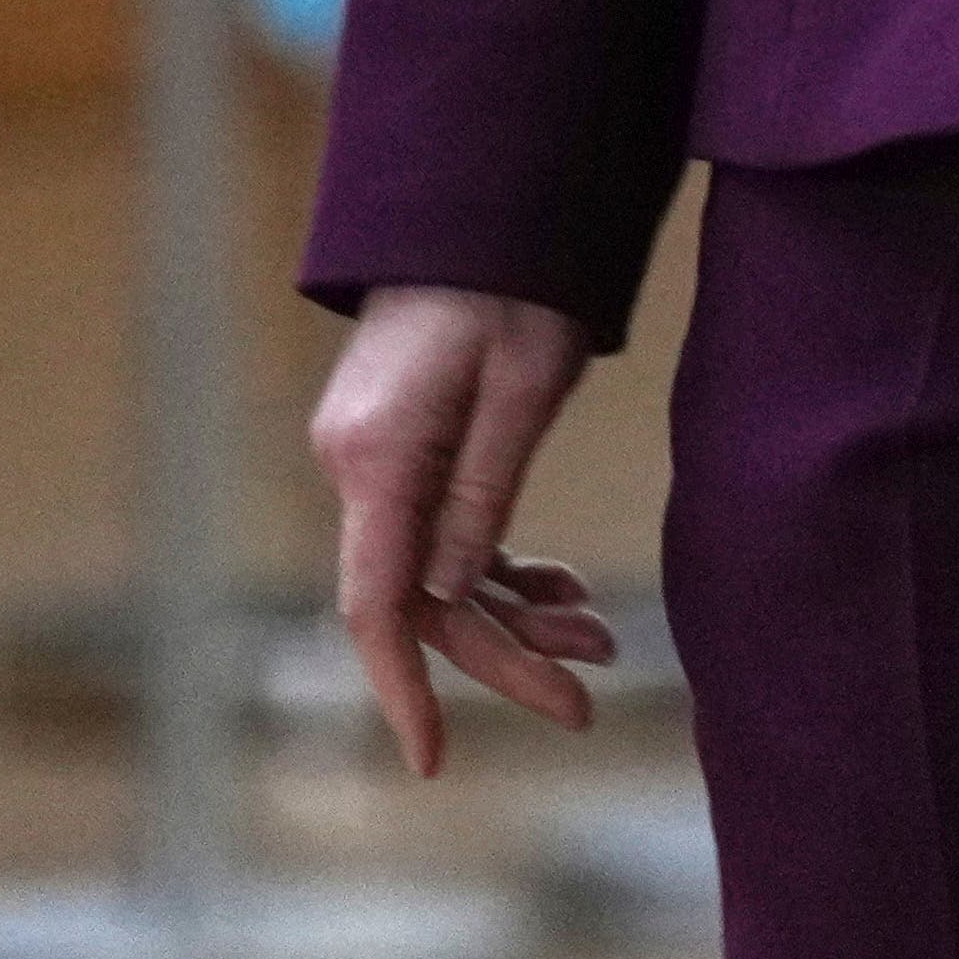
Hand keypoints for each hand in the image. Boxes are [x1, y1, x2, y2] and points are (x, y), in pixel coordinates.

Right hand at [304, 282, 619, 774]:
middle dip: (502, 656)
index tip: (433, 759)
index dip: (402, 690)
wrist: (483, 199)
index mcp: (378, 456)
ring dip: (513, 614)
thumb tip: (457, 597)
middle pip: (420, 600)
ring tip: (601, 639)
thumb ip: (482, 493)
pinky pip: (441, 535)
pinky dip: (500, 569)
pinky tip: (561, 589)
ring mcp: (374, 457)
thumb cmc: (513, 280)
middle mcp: (357, 463)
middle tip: (587, 700)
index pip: (376, 603)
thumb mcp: (521, 387)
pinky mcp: (401, 448)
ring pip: (436, 573)